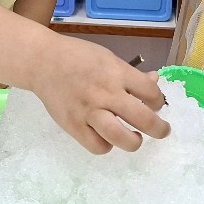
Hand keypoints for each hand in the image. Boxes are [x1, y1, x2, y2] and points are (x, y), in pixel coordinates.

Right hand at [27, 39, 169, 153]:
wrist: (42, 61)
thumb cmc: (78, 57)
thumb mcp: (108, 58)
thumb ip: (131, 74)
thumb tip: (154, 82)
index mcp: (116, 72)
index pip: (151, 92)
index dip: (158, 102)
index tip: (154, 104)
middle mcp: (105, 92)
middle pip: (142, 119)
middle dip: (159, 129)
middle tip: (161, 131)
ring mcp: (88, 111)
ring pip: (120, 137)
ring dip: (134, 142)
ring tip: (134, 138)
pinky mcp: (72, 125)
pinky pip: (97, 146)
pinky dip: (107, 145)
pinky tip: (107, 137)